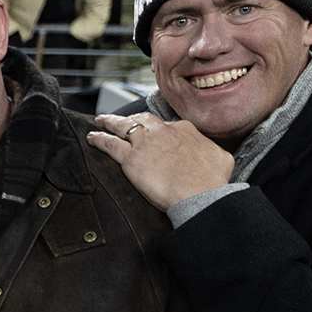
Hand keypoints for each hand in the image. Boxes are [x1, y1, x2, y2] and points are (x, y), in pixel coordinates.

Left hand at [85, 111, 232, 211]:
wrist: (200, 193)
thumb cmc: (212, 180)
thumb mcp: (220, 157)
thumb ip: (211, 151)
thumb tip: (212, 154)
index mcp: (184, 130)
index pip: (166, 125)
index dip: (156, 128)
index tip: (152, 132)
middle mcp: (164, 131)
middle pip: (142, 120)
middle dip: (131, 118)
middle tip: (121, 119)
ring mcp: (146, 143)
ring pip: (123, 126)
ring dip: (110, 122)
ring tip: (101, 121)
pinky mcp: (131, 158)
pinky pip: (110, 144)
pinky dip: (99, 139)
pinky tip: (92, 137)